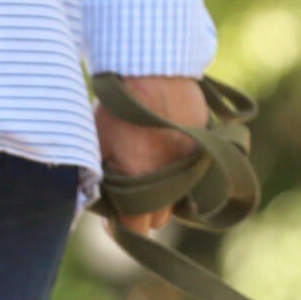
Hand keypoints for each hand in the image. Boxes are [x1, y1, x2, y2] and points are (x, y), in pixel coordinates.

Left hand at [94, 75, 206, 232]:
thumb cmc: (118, 107)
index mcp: (141, 185)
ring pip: (177, 198)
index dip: (122, 227)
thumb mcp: (96, 143)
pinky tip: (166, 149)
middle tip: (129, 184)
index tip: (114, 216)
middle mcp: (171, 183)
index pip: (135, 230)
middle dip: (143, 209)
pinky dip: (180, 170)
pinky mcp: (204, 151)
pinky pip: (192, 175)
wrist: (153, 69)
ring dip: (164, 191)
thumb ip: (98, 180)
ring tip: (149, 163)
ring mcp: (192, 169)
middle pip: (158, 217)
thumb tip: (97, 205)